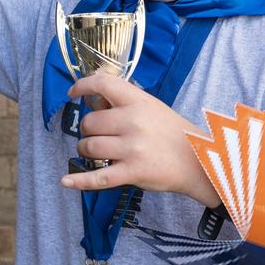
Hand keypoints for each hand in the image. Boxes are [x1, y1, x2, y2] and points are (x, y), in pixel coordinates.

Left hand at [61, 72, 219, 207]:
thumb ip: (123, 102)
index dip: (83, 86)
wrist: (198, 159)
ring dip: (86, 150)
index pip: (103, 84)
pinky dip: (79, 180)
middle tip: (97, 134)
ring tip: (96, 152)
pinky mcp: (132, 172)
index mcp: (138, 101)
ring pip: (89, 147)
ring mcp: (132, 148)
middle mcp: (133, 121)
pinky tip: (66, 181)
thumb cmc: (172, 132)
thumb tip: (92, 97)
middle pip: (90, 122)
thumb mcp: (151, 107)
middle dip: (87, 129)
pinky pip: (98, 178)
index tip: (73, 92)